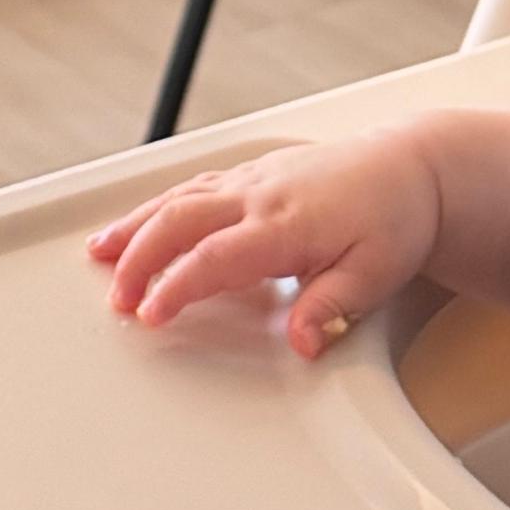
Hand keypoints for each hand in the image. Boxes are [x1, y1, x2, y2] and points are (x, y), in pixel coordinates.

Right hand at [93, 132, 446, 354]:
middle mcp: (259, 195)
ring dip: (135, 226)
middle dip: (138, 258)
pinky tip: (138, 222)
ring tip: (98, 253)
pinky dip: (155, 205)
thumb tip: (302, 341)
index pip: (215, 256)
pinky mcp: (250, 175)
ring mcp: (251, 181)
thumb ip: (332, 307)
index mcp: (286, 223)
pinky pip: (192, 187)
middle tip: (117, 298)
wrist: (411, 168)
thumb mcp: (376, 273)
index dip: (176, 286)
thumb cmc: (393, 218)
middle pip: (180, 220)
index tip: (150, 313)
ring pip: (178, 198)